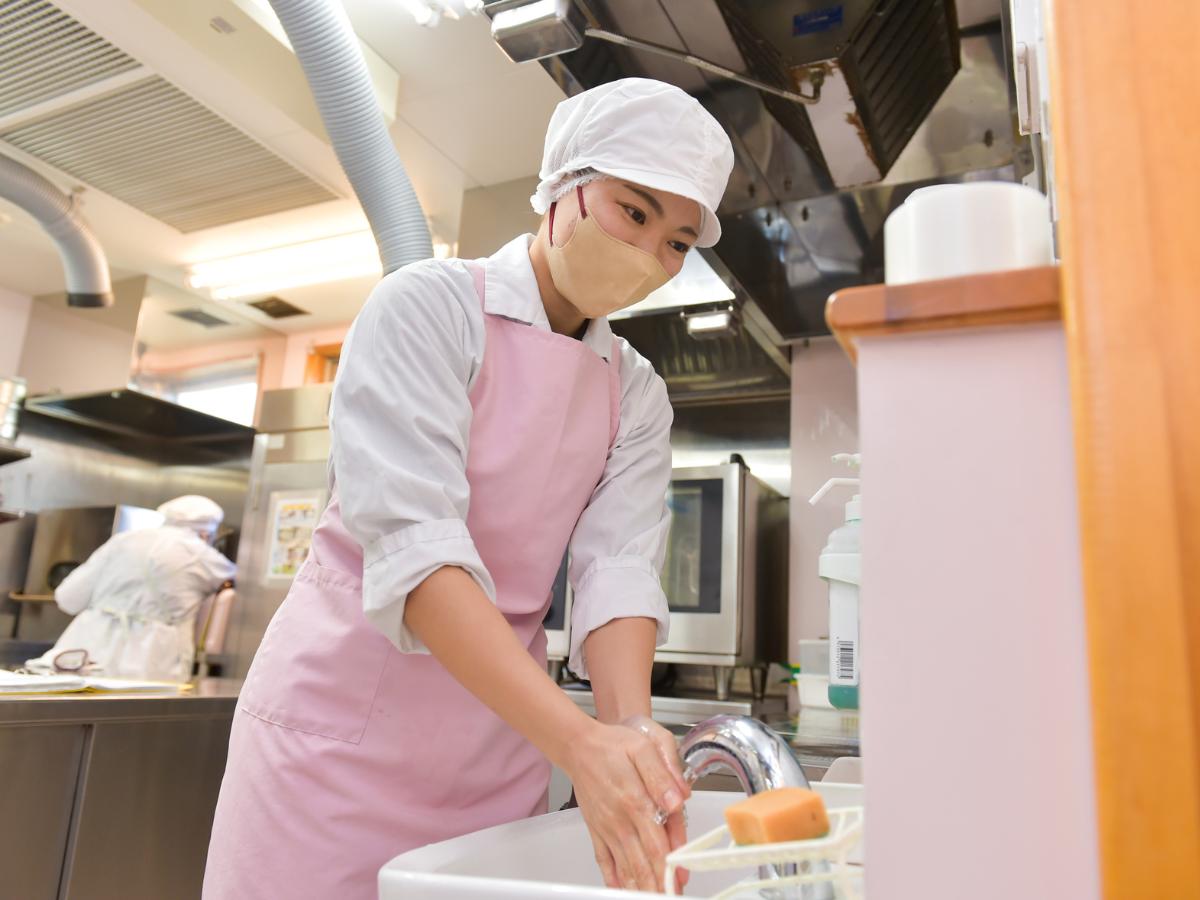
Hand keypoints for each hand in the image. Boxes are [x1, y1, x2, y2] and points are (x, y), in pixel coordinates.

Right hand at [563, 719, 689, 891]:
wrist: (579, 746)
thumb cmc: (613, 745)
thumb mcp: (643, 747)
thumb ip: (662, 774)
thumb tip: (678, 799)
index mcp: (635, 800)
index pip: (657, 840)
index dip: (671, 863)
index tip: (681, 878)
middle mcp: (620, 820)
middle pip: (643, 861)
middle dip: (659, 883)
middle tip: (671, 895)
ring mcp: (606, 828)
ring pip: (626, 866)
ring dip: (640, 885)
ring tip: (653, 896)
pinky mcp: (596, 830)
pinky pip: (604, 861)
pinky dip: (614, 878)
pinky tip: (621, 889)